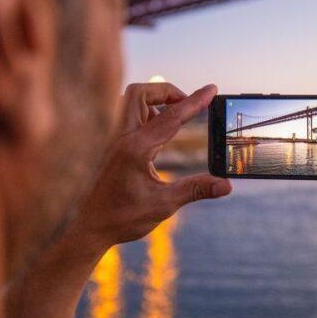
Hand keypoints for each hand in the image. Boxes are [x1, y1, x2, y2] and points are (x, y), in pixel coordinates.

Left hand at [71, 82, 231, 250]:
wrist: (90, 228)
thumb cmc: (123, 218)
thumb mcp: (164, 205)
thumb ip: (196, 190)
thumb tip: (226, 185)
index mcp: (136, 149)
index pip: (171, 117)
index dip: (195, 101)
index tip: (212, 89)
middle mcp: (123, 138)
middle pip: (141, 93)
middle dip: (167, 91)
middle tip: (188, 104)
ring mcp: (116, 140)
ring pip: (132, 101)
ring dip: (156, 101)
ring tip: (177, 117)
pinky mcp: (114, 146)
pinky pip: (131, 117)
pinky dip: (149, 114)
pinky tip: (162, 135)